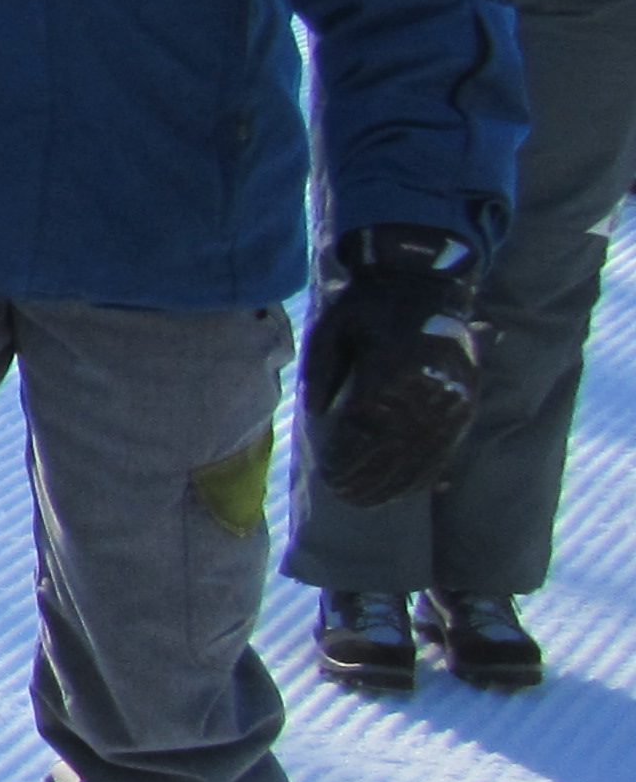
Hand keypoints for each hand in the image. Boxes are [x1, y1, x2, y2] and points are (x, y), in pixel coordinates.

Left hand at [302, 226, 483, 507]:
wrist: (424, 281)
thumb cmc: (368, 305)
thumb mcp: (332, 327)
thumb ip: (321, 369)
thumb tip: (315, 412)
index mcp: (390, 368)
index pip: (365, 426)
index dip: (347, 456)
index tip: (327, 476)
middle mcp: (427, 386)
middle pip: (396, 446)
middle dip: (369, 476)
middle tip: (343, 496)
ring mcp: (452, 395)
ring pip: (425, 452)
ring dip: (398, 482)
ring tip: (370, 500)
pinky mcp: (466, 400)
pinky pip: (450, 444)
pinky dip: (431, 470)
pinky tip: (413, 489)